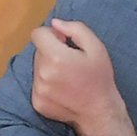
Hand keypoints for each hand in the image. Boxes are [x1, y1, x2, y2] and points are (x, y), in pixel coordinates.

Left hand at [30, 19, 129, 135]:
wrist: (99, 112)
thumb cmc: (100, 78)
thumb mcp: (97, 48)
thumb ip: (76, 29)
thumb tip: (55, 24)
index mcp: (55, 56)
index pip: (38, 34)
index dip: (51, 34)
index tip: (63, 41)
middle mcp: (42, 72)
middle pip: (38, 51)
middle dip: (51, 51)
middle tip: (71, 62)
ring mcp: (38, 89)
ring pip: (37, 68)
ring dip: (49, 68)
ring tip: (68, 78)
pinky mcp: (36, 101)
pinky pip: (37, 84)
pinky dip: (47, 84)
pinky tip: (63, 90)